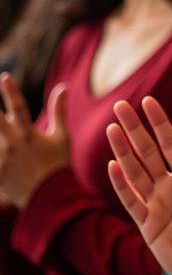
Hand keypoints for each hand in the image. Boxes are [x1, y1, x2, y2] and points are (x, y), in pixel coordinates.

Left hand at [0, 75, 70, 207]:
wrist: (51, 197)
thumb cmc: (58, 164)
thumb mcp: (62, 137)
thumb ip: (59, 111)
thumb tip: (63, 87)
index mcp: (29, 133)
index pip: (18, 106)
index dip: (11, 91)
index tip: (4, 77)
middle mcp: (12, 143)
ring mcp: (1, 158)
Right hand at [106, 96, 171, 274]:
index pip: (171, 145)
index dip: (159, 123)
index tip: (148, 101)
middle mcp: (170, 188)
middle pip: (147, 153)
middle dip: (134, 129)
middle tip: (120, 104)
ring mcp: (156, 206)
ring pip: (135, 172)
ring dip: (123, 150)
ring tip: (112, 128)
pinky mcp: (147, 227)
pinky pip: (131, 201)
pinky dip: (122, 184)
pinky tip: (113, 165)